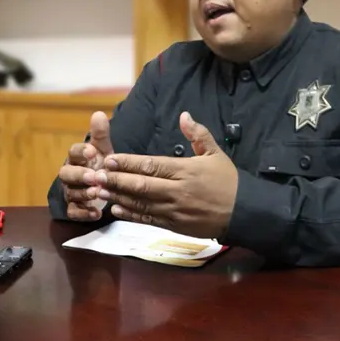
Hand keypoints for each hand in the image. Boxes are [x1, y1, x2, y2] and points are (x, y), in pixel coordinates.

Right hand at [57, 111, 113, 220]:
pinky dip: (83, 214)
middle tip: (94, 176)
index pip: (73, 152)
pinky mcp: (74, 207)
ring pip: (71, 193)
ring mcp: (71, 191)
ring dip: (84, 193)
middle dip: (79, 175)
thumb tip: (99, 113)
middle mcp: (70, 175)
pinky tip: (96, 213)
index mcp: (77, 158)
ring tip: (97, 193)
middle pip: (67, 174)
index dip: (81, 152)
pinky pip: (74, 212)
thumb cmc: (99, 163)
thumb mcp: (103, 149)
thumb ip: (101, 134)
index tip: (92, 152)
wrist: (101, 184)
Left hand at [93, 112, 237, 238]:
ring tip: (99, 191)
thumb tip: (183, 115)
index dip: (128, 162)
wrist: (244, 211)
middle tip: (96, 175)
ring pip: (142, 203)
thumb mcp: (216, 152)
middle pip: (142, 184)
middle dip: (117, 180)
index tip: (109, 159)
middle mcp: (177, 190)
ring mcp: (175, 210)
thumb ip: (198, 133)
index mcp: (185, 170)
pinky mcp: (175, 225)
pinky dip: (131, 215)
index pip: (151, 165)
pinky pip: (149, 219)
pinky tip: (116, 209)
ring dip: (119, 197)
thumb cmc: (228, 180)